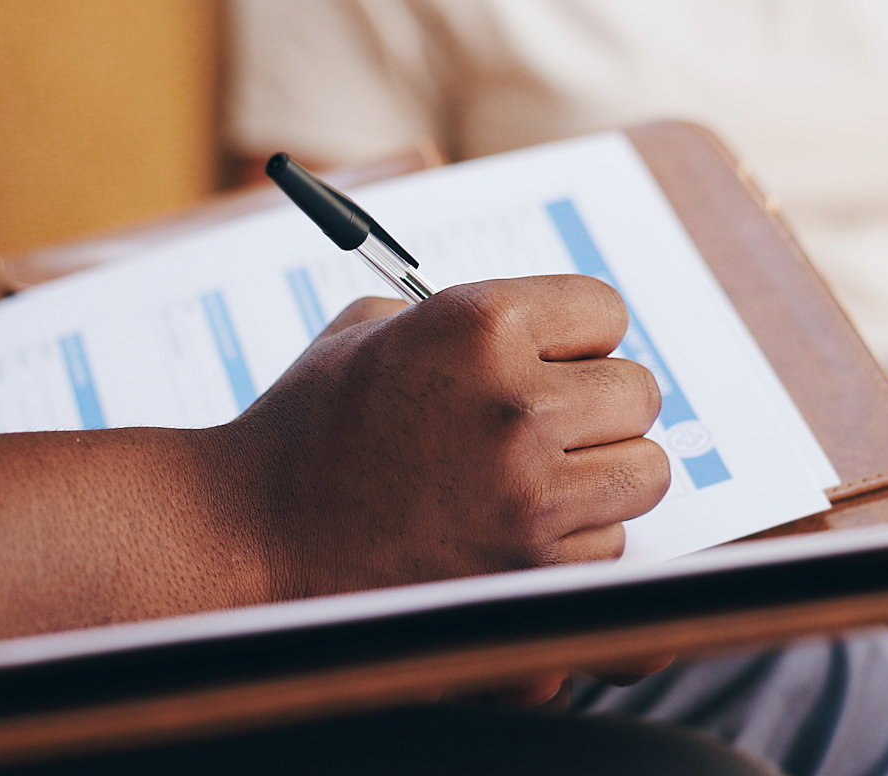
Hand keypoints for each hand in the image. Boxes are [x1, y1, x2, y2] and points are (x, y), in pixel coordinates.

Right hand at [221, 275, 669, 600]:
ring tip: (526, 484)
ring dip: (598, 481)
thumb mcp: (376, 330)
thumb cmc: (308, 432)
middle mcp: (514, 405)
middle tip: (541, 427)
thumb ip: (475, 323)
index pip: (605, 310)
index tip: (551, 359)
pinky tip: (507, 537)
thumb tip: (565, 337)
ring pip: (641, 476)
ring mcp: (528, 497)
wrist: (245, 539)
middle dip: (595, 409)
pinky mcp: (531, 577)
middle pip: (637, 393)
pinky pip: (610, 551)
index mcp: (478, 324)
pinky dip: (573, 550)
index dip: (576, 337)